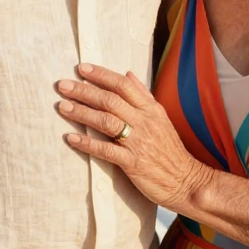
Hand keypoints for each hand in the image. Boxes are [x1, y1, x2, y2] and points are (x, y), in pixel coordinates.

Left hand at [56, 63, 213, 211]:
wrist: (186, 180)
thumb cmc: (170, 149)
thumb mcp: (161, 117)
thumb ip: (143, 95)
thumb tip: (128, 73)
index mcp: (150, 108)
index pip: (123, 84)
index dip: (101, 74)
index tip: (81, 67)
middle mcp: (144, 121)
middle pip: (110, 100)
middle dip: (84, 91)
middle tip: (63, 85)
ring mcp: (138, 142)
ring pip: (106, 121)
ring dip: (82, 113)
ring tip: (62, 106)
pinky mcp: (133, 163)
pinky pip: (106, 150)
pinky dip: (87, 143)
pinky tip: (71, 138)